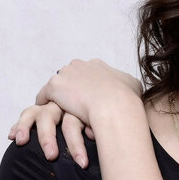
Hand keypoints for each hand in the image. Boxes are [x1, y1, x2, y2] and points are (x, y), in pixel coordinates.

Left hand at [9, 61, 142, 166]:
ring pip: (57, 87)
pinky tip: (45, 114)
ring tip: (56, 112)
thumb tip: (130, 87)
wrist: (115, 106)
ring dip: (58, 98)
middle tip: (72, 107)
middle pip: (70, 77)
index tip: (87, 100)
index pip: (86, 74)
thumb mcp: (134, 86)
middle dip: (71, 91)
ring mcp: (65, 74)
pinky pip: (44, 96)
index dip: (86, 88)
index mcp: (97, 65)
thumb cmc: (127, 100)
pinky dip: (44, 104)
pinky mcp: (54, 87)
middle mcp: (80, 65)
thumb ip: (128, 84)